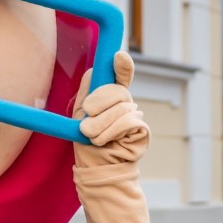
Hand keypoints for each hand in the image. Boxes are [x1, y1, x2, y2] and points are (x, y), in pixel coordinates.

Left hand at [72, 51, 149, 167]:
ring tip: (92, 136)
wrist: (95, 165)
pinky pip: (127, 122)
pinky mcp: (142, 130)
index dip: (122, 66)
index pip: (120, 76)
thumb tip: (92, 70)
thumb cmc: (86, 140)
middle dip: (97, 104)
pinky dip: (110, 132)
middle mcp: (125, 103)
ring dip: (99, 124)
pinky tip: (103, 141)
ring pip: (120, 108)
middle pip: (117, 91)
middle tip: (85, 120)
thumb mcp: (80, 114)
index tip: (119, 56)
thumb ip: (86, 93)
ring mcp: (135, 115)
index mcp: (110, 97)